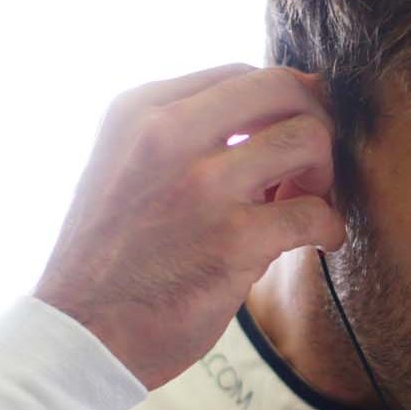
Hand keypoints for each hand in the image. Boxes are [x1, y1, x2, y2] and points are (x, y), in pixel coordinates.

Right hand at [35, 65, 345, 388]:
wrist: (80, 333)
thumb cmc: (113, 255)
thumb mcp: (124, 165)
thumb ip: (182, 135)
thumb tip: (274, 112)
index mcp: (139, 111)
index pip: (240, 76)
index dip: (278, 105)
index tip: (282, 139)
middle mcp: (168, 135)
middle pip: (283, 88)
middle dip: (312, 123)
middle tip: (307, 168)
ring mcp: (203, 186)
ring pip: (309, 139)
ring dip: (323, 173)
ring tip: (309, 203)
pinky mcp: (234, 240)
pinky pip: (315, 213)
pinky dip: (330, 227)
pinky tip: (320, 240)